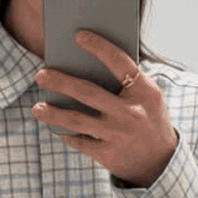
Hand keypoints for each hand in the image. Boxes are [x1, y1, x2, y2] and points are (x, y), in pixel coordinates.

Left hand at [32, 29, 179, 186]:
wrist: (160, 162)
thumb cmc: (148, 121)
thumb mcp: (148, 97)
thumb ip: (127, 81)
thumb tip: (86, 64)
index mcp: (144, 92)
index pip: (120, 63)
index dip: (99, 47)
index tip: (78, 35)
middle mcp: (131, 113)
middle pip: (88, 92)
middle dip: (61, 82)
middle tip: (40, 75)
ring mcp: (118, 135)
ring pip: (77, 120)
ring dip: (52, 113)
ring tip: (36, 108)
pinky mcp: (108, 155)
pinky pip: (79, 141)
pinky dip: (66, 134)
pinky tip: (57, 128)